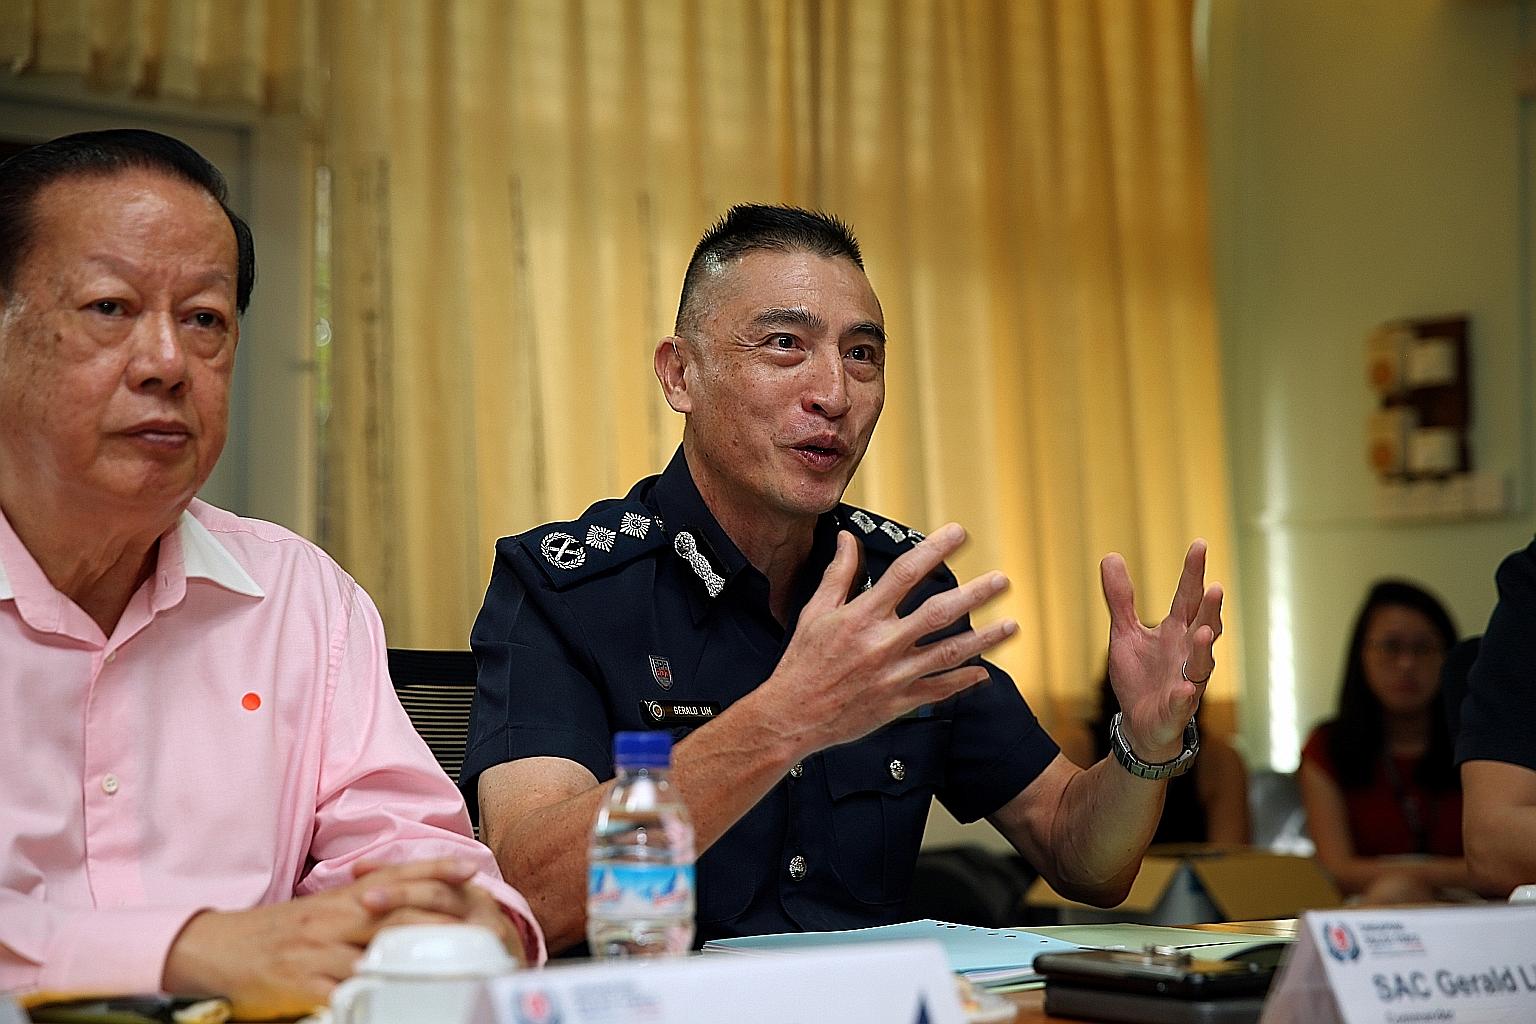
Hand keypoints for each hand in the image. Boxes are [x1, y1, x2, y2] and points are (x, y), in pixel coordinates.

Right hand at [161, 858, 492, 1018]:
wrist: (220, 947)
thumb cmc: (278, 931)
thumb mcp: (323, 909)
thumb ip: (362, 904)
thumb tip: (407, 901)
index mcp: (342, 897)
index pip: (397, 875)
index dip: (435, 870)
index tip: (471, 870)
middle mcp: (335, 917)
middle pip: (397, 910)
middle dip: (439, 919)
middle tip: (478, 927)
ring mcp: (320, 950)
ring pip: (376, 950)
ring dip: (413, 959)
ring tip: (451, 966)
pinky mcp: (303, 983)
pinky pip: (343, 990)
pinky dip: (369, 994)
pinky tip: (393, 998)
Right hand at [755, 523, 1017, 757]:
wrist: (793, 715)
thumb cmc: (802, 662)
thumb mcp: (815, 611)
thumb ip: (838, 573)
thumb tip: (848, 538)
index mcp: (862, 617)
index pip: (905, 574)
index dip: (934, 550)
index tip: (957, 534)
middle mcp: (882, 644)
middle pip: (938, 613)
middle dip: (974, 594)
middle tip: (1001, 580)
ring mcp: (893, 675)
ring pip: (948, 653)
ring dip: (984, 639)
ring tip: (1010, 625)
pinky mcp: (898, 702)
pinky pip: (939, 689)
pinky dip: (964, 681)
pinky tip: (984, 672)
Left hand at [1100, 540, 1223, 762]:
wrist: (1140, 724)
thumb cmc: (1141, 677)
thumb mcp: (1125, 633)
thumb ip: (1121, 599)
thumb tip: (1111, 556)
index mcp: (1175, 632)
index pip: (1187, 597)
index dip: (1193, 572)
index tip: (1199, 544)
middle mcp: (1187, 652)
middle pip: (1202, 625)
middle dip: (1209, 608)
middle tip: (1214, 586)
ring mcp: (1186, 680)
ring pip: (1201, 663)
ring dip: (1204, 648)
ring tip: (1205, 631)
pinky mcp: (1176, 708)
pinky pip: (1183, 702)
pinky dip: (1184, 696)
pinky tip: (1185, 689)